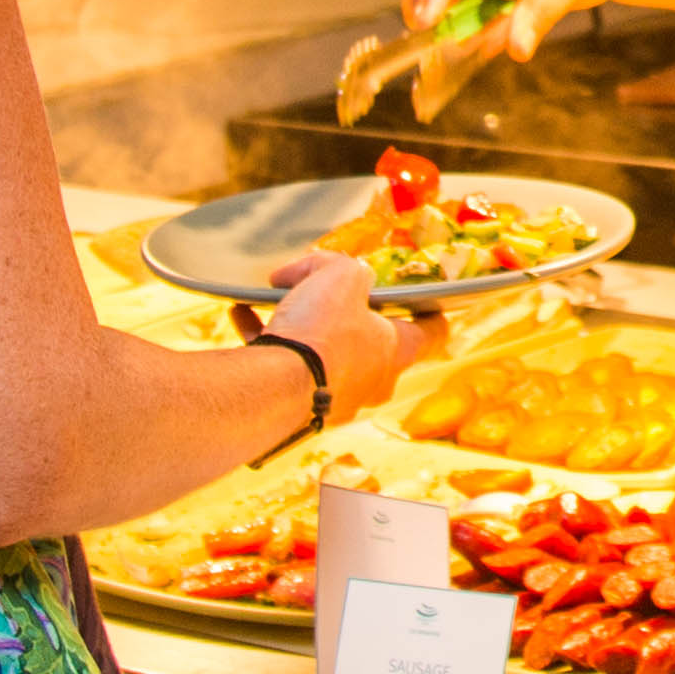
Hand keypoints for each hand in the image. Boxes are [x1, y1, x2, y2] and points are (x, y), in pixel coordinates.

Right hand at [260, 249, 440, 421]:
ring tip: (275, 294)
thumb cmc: (323, 334)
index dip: (428, 308)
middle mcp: (372, 381)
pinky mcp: (296, 406)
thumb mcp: (342, 276)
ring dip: (300, 323)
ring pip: (322, 353)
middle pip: (369, 341)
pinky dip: (265, 338)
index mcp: (397, 351)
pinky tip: (242, 313)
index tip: (419, 295)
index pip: (433, 331)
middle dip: (347, 314)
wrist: (275, 389)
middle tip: (326, 291)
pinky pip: (283, 364)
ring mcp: (335, 398)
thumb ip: (338, 267)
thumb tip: (313, 271)